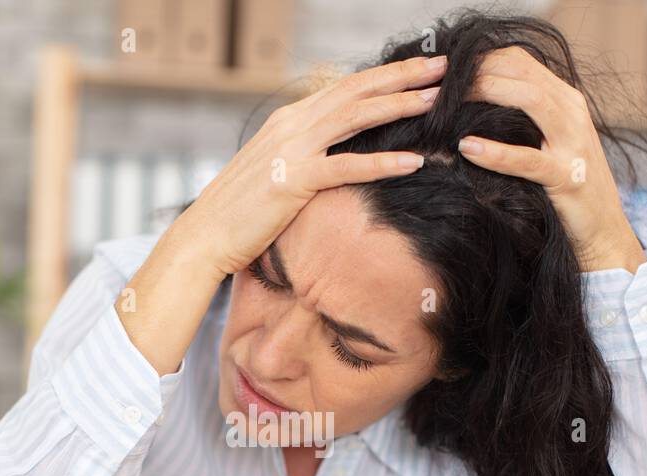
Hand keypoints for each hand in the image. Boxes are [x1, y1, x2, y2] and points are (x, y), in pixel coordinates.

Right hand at [170, 54, 446, 278]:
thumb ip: (305, 155)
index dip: (384, 77)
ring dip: (399, 106)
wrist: (204, 236)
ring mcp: (291, 150)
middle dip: (401, 77)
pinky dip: (383, 163)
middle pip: (356, 91)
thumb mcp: (275, 171)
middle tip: (442, 67)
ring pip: (355, 118)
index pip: (344, 89)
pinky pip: (347, 167)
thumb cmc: (240, 212)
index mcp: (289, 120)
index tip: (418, 70)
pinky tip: (414, 163)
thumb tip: (335, 155)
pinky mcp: (294, 180)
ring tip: (435, 100)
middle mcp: (291, 125)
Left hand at [456, 47, 645, 273]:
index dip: (482, 59)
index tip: (448, 72)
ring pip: (531, 101)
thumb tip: (473, 106)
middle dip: (479, 71)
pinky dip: (496, 152)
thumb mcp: (548, 143)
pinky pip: (528, 159)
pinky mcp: (566, 178)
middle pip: (523, 71)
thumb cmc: (566, 188)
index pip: (521, 61)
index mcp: (566, 100)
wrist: (604, 230)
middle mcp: (572, 113)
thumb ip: (522, 120)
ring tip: (450, 104)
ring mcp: (573, 144)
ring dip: (487, 94)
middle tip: (441, 84)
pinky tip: (467, 148)